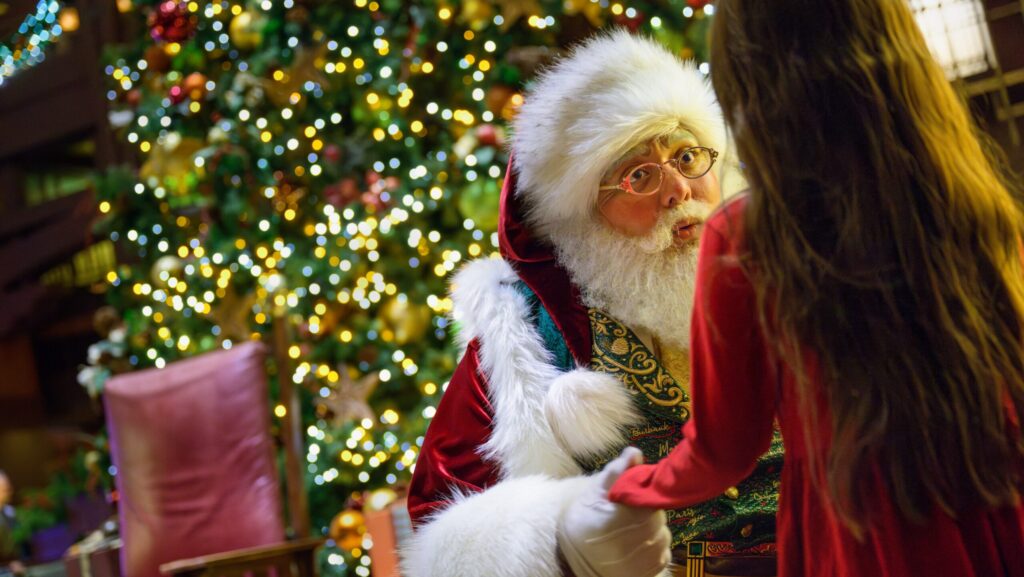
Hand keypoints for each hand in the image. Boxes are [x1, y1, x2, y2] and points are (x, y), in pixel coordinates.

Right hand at [557, 448, 670, 576]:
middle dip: (647, 512)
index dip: (643, 497)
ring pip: (663, 534)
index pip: (649, 500)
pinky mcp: (649, 571)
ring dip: (652, 530)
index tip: (631, 499)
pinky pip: (663, 552)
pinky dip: (654, 546)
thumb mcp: (594, 492)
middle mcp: (633, 541)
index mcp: (618, 518)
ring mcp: (643, 559)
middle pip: (658, 517)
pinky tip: (636, 544)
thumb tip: (634, 452)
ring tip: (631, 531)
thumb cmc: (583, 521)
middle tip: (628, 514)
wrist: (574, 559)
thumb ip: (616, 472)